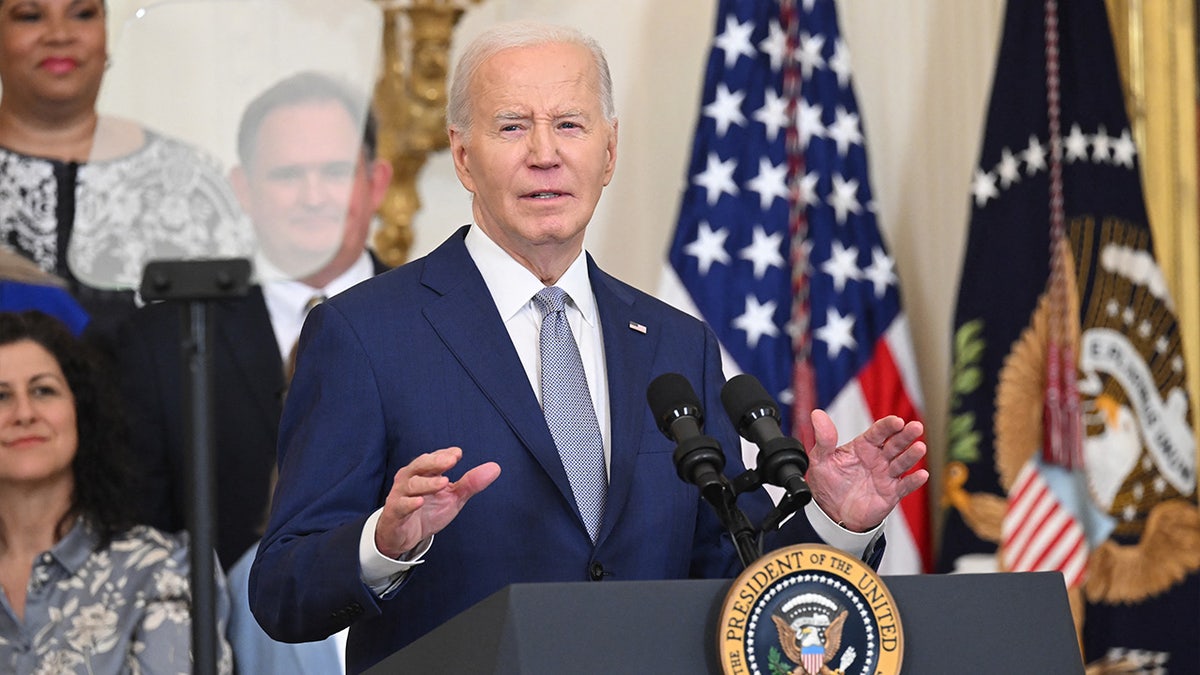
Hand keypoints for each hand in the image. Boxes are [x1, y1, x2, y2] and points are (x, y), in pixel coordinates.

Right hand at [375, 447, 500, 558]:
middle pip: (420, 465)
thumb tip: (495, 468)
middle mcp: (409, 479)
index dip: (444, 454)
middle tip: (451, 460)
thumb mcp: (452, 497)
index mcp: (424, 472)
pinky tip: (420, 502)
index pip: (433, 458)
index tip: (458, 454)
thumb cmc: (427, 511)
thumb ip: (470, 483)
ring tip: (444, 483)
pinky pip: (400, 506)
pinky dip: (409, 503)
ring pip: (411, 485)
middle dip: (435, 461)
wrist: (404, 536)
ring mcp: (400, 495)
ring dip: (427, 483)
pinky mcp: (394, 513)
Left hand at [804, 410, 927, 532]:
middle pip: (895, 444)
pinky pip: (905, 486)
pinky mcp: (891, 493)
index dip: (888, 426)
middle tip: (916, 427)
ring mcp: (886, 475)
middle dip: (906, 436)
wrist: (831, 512)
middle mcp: (878, 458)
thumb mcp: (821, 459)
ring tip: (920, 448)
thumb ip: (824, 438)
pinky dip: (914, 481)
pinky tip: (922, 475)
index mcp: (863, 446)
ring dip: (911, 455)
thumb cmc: (828, 483)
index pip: (878, 432)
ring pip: (902, 463)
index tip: (896, 421)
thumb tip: (817, 414)